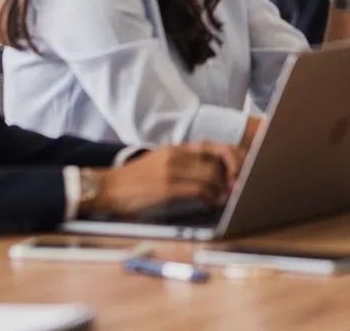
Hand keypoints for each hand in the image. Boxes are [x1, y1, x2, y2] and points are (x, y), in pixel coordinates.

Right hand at [86, 142, 241, 216]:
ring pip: (210, 174)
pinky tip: (210, 203)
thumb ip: (183, 164)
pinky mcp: (166, 187)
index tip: (242, 168)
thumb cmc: (133, 180)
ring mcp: (171, 170)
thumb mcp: (159, 162)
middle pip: (217, 158)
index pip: (214, 145)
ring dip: (222, 189)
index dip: (233, 156)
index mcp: (176, 148)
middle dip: (234, 172)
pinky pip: (197, 190)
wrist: (106, 187)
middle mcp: (176, 155)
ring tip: (224, 198)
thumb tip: (211, 174)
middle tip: (238, 185)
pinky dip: (209, 197)